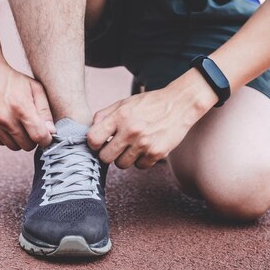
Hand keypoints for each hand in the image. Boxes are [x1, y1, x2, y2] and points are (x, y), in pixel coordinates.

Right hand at [0, 59, 54, 149]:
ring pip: (14, 147)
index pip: (39, 137)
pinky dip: (5, 136)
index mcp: (21, 108)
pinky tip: (4, 121)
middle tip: (30, 125)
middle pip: (27, 146)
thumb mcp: (35, 89)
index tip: (46, 134)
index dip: (46, 138)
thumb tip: (51, 132)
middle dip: (32, 138)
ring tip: (16, 122)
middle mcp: (5, 119)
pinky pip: (1, 143)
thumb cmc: (13, 80)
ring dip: (18, 138)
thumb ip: (45, 111)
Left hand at [87, 70, 218, 168]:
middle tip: (115, 146)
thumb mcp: (124, 103)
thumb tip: (89, 132)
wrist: (179, 104)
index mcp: (120, 116)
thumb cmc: (148, 104)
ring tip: (132, 145)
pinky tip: (145, 147)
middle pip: (105, 157)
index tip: (100, 141)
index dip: (94, 143)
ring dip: (124, 157)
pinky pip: (139, 166)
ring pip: (121, 165)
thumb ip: (104, 116)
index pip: (93, 140)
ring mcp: (144, 144)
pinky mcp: (157, 153)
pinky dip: (140, 160)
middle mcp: (131, 131)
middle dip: (108, 153)